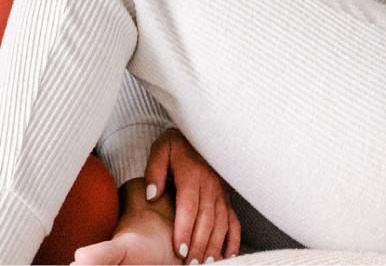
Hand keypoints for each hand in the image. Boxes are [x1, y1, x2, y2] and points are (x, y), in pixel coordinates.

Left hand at [144, 129, 239, 262]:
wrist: (203, 134)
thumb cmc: (178, 144)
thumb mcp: (162, 149)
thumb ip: (155, 171)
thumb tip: (151, 196)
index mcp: (192, 175)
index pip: (189, 207)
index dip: (185, 229)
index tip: (179, 249)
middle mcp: (210, 186)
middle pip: (206, 220)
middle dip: (199, 245)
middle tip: (191, 264)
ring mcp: (222, 194)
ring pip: (220, 224)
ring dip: (214, 246)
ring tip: (205, 264)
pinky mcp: (228, 199)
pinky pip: (234, 222)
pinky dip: (233, 241)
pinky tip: (228, 256)